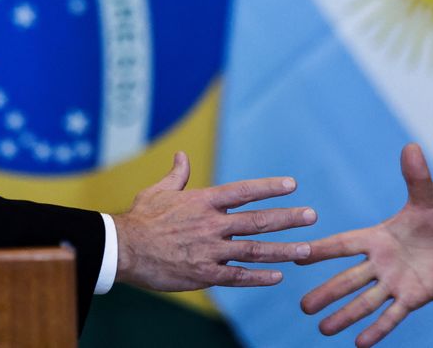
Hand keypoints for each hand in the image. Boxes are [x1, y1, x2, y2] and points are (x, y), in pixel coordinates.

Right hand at [114, 151, 316, 290]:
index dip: (269, 187)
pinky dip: (259, 277)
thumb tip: (182, 155)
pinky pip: (237, 277)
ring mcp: (209, 250)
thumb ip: (178, 175)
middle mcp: (211, 224)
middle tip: (311, 216)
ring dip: (283, 250)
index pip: (243, 191)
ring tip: (306, 249)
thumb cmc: (140, 218)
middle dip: (287, 218)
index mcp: (203, 201)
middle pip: (257, 220)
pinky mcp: (203, 274)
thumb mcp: (159, 191)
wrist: (121, 248)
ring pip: (254, 250)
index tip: (292, 184)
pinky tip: (278, 276)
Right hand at [299, 144, 432, 346]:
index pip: (344, 244)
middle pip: (348, 279)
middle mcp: (380, 262)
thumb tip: (411, 146)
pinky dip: (377, 330)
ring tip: (322, 329)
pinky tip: (359, 344)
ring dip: (344, 315)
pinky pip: (392, 316)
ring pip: (364, 301)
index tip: (298, 255)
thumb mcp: (427, 197)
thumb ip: (416, 176)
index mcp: (377, 237)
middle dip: (326, 292)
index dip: (323, 250)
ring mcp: (394, 282)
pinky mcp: (412, 298)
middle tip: (302, 306)